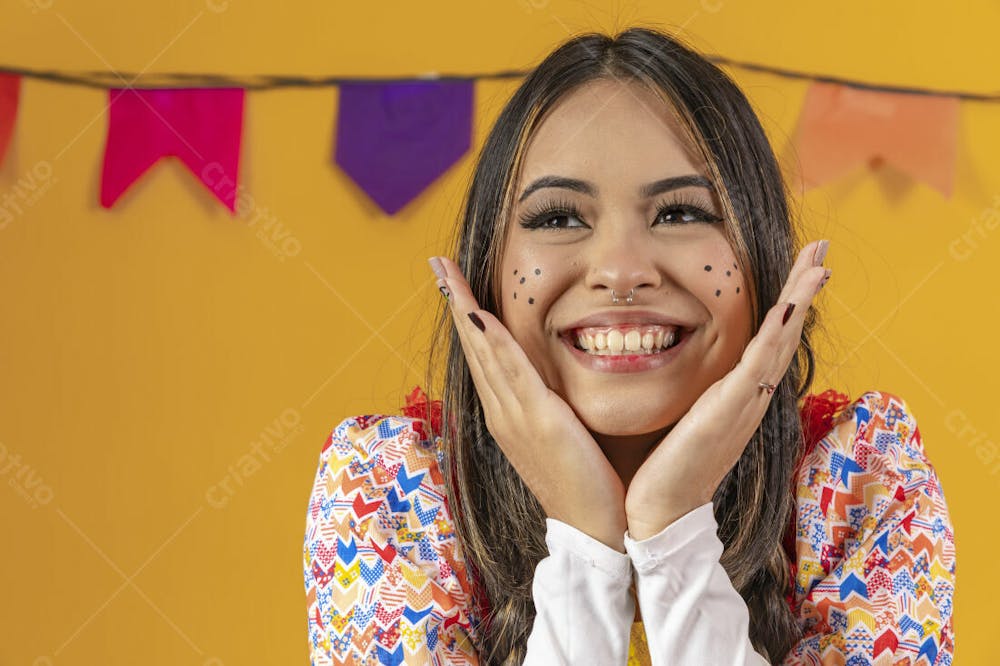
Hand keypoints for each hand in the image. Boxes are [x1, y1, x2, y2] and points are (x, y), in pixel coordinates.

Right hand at [430, 255, 628, 551]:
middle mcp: (503, 412)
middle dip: (456, 302)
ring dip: (466, 310)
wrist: (594, 529)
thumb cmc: (585, 483)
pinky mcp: (540, 421)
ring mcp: (516, 416)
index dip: (467, 316)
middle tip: (438, 263)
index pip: (484, 354)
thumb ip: (552, 405)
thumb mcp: (562, 434)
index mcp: (508, 414)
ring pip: (485, 352)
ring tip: (448, 274)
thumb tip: (552, 381)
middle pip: (474, 347)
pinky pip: (511, 372)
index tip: (455, 282)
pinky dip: (493, 342)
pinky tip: (481, 315)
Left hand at [624, 240, 830, 539]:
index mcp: (739, 397)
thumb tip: (688, 370)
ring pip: (778, 344)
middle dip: (804, 289)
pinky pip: (756, 369)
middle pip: (785, 335)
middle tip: (821, 249)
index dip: (789, 303)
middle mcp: (749, 399)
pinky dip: (774, 337)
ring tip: (818, 264)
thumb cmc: (665, 469)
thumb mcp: (686, 419)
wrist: (660, 514)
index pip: (770, 341)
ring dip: (799, 301)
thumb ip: (696, 394)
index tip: (803, 267)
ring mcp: (742, 405)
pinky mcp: (726, 413)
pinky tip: (787, 308)